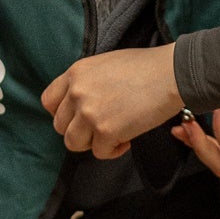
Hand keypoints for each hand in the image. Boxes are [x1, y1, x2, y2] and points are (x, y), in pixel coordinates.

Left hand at [42, 45, 182, 158]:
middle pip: (59, 126)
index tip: (77, 118)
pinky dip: (114, 150)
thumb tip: (80, 105)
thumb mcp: (104, 65)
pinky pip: (100, 153)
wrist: (171, 73)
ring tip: (113, 134)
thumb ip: (86, 83)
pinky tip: (128, 138)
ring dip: (93, 143)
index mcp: (75, 73)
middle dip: (79, 130)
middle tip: (101, 127)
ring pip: (74, 143)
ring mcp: (89, 113)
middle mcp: (77, 92)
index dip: (62, 113)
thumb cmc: (145, 67)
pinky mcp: (106, 131)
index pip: (48, 101)